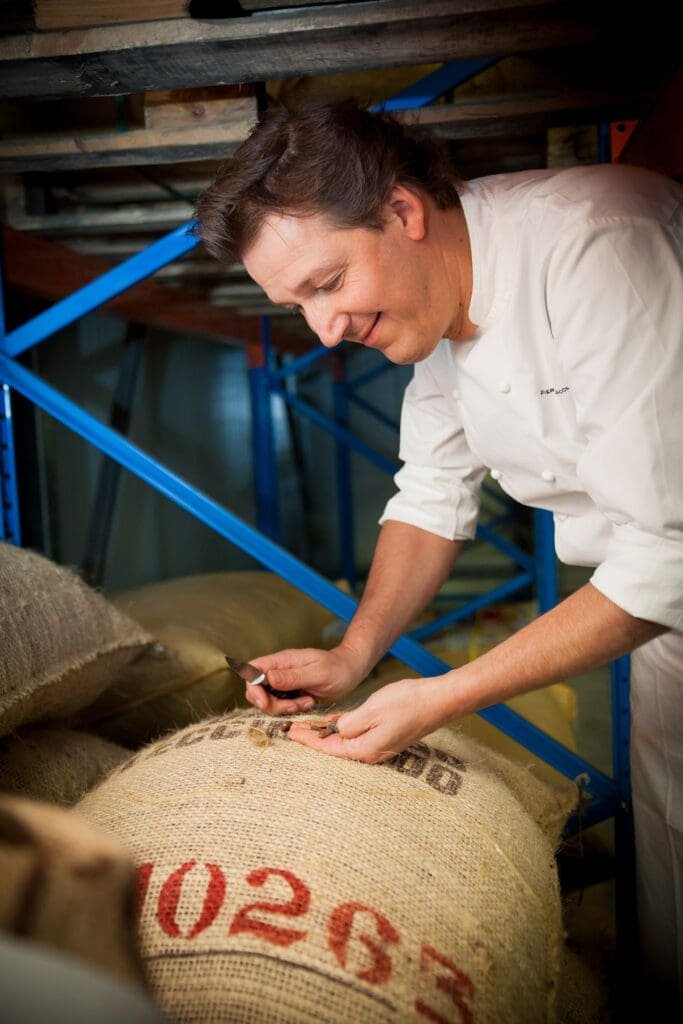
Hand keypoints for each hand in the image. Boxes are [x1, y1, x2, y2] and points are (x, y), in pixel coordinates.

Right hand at [246, 644, 363, 715]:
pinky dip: (292, 709)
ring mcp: (283, 682)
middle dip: (271, 704)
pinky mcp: (290, 692)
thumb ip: (292, 677)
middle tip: (294, 706)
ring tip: (307, 702)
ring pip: (268, 700)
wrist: (350, 671)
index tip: (265, 702)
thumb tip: (267, 677)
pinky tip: (309, 703)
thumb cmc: (337, 668)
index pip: (253, 669)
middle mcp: (279, 670)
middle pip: (257, 690)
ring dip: (284, 708)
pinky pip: (280, 705)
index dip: (253, 687)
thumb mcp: (318, 673)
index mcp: (282, 660)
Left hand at [287, 676, 450, 762]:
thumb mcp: (371, 709)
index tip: (290, 732)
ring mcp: (380, 746)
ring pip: (346, 743)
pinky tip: (334, 723)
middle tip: (292, 729)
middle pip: (335, 749)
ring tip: (307, 727)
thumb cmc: (407, 703)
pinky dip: (342, 730)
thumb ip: (348, 723)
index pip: (328, 748)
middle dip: (314, 739)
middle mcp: (371, 753)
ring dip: (327, 734)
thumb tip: (335, 730)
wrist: (439, 701)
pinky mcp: (386, 738)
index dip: (308, 739)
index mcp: (365, 750)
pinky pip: (358, 737)